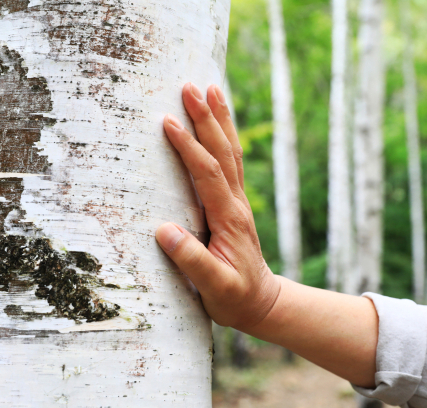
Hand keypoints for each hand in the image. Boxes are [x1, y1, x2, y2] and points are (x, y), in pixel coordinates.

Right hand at [157, 83, 280, 330]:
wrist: (262, 303)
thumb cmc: (235, 298)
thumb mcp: (215, 287)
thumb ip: (192, 260)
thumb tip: (164, 230)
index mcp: (229, 219)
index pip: (207, 174)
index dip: (189, 147)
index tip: (168, 122)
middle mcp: (236, 204)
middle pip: (223, 153)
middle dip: (207, 118)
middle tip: (190, 86)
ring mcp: (238, 202)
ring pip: (231, 153)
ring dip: (220, 120)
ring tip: (210, 89)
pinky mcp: (235, 205)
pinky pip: (232, 163)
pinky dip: (225, 137)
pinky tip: (218, 123)